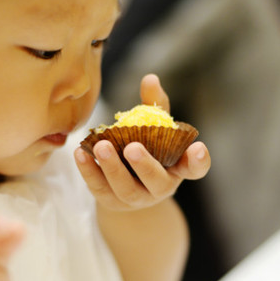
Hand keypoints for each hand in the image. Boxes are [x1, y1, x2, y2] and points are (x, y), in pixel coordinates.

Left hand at [74, 74, 210, 211]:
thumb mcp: (155, 128)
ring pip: (125, 188)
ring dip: (112, 167)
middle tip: (132, 147)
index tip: (198, 148)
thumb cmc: (147, 149)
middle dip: (144, 165)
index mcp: (177, 168)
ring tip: (101, 146)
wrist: (125, 185)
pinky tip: (80, 153)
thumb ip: (155, 106)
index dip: (199, 160)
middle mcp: (161, 187)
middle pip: (156, 181)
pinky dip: (89, 171)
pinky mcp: (111, 202)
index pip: (195, 168)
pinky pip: (99, 189)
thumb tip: (150, 78)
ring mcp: (136, 198)